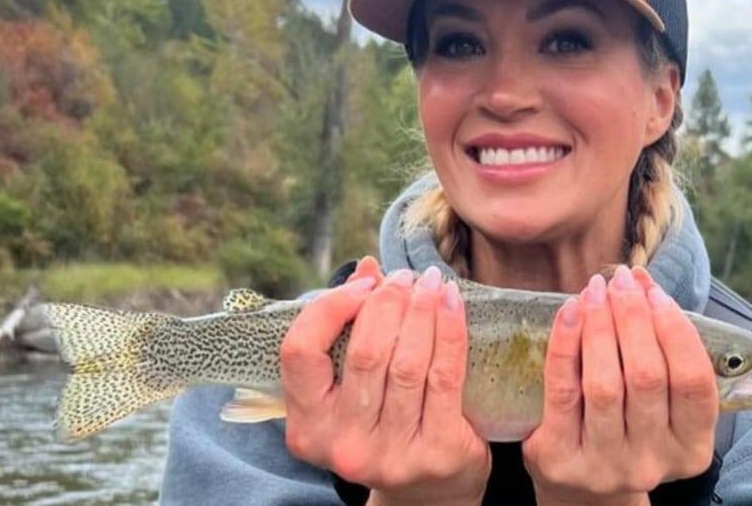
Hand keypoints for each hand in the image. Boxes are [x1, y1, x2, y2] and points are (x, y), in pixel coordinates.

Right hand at [279, 257, 490, 505]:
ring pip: (406, 363)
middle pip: (363, 353)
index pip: (300, 352)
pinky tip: (452, 303)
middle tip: (406, 277)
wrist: (430, 492)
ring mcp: (390, 454)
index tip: (364, 285)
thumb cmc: (385, 425)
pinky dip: (450, 331)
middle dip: (388, 302)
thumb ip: (352, 329)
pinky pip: (444, 376)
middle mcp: (342, 444)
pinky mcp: (437, 452)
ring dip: (421, 310)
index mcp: (307, 426)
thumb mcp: (354, 388)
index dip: (330, 307)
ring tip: (431, 282)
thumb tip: (368, 267)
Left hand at [522, 266, 718, 505]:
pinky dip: (566, 344)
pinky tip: (569, 312)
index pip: (694, 382)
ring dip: (601, 325)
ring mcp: (605, 465)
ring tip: (595, 290)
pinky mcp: (560, 459)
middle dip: (634, 318)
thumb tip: (641, 282)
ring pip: (606, 384)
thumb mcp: (660, 402)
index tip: (655, 293)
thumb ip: (661, 348)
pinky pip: (563, 391)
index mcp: (690, 448)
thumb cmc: (627, 427)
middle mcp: (651, 462)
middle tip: (621, 281)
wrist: (581, 488)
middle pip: (647, 377)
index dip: (676, 330)